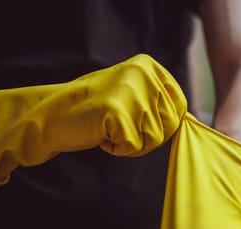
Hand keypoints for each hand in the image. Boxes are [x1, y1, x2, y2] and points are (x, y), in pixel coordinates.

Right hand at [0, 54, 186, 190]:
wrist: (52, 115)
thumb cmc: (94, 109)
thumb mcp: (132, 94)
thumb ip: (158, 101)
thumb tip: (188, 120)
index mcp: (149, 66)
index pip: (179, 106)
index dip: (162, 124)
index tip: (138, 122)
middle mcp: (143, 74)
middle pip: (169, 125)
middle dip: (147, 136)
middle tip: (120, 127)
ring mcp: (131, 93)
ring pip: (154, 139)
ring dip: (132, 144)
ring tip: (109, 128)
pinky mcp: (118, 113)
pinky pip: (135, 148)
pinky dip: (118, 149)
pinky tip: (100, 134)